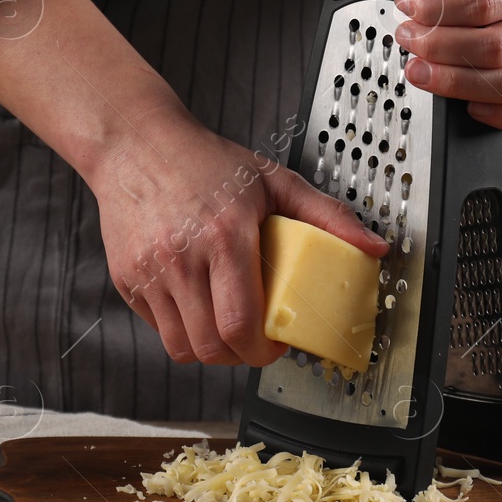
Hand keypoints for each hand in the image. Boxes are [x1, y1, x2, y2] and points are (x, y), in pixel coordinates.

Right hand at [89, 115, 387, 365]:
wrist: (136, 144)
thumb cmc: (206, 161)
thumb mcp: (274, 180)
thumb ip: (327, 215)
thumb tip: (374, 247)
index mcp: (224, 235)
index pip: (241, 324)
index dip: (264, 350)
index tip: (277, 344)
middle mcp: (183, 258)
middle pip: (212, 346)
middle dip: (241, 357)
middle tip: (256, 341)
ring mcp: (150, 272)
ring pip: (182, 347)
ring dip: (211, 349)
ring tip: (227, 327)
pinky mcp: (127, 280)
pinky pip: (158, 329)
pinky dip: (181, 330)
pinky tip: (197, 305)